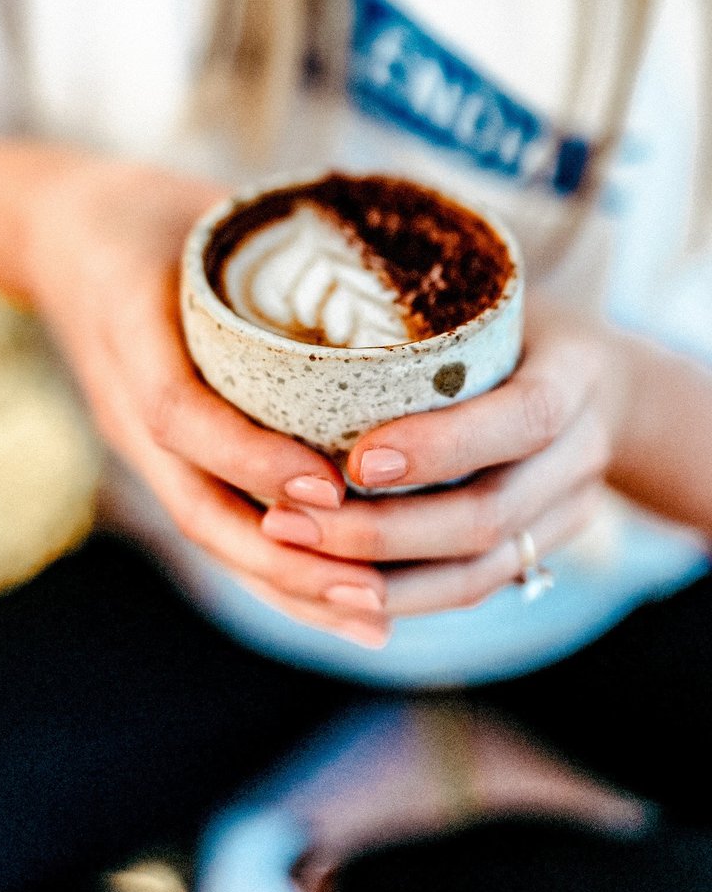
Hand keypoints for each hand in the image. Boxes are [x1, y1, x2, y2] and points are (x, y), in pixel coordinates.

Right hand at [25, 158, 389, 645]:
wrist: (58, 231)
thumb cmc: (137, 213)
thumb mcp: (191, 207)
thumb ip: (274, 234)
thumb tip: (396, 258)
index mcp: (130, 332)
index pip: (178, 413)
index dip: (250, 455)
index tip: (328, 485)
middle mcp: (131, 404)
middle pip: (197, 504)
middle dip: (286, 559)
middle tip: (372, 595)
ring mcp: (141, 436)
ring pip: (209, 527)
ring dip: (288, 583)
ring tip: (372, 617)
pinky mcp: (163, 448)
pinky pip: (214, 515)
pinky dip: (271, 563)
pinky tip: (335, 596)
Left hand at [263, 294, 627, 618]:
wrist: (604, 386)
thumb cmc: (517, 323)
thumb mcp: (488, 295)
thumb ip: (423, 305)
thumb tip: (296, 320)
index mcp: (576, 374)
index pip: (526, 416)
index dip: (445, 446)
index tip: (357, 458)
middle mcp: (584, 451)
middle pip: (492, 514)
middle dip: (383, 531)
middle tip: (286, 522)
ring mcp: (571, 509)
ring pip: (482, 571)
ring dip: (383, 578)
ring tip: (298, 559)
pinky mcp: (544, 547)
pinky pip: (476, 587)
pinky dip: (406, 596)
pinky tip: (338, 591)